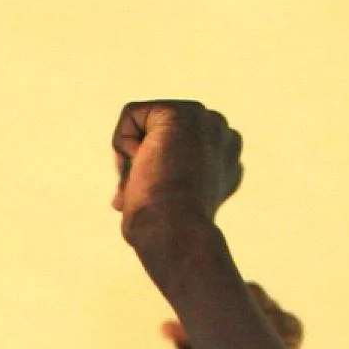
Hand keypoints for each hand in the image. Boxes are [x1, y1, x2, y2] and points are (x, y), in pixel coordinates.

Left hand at [111, 100, 244, 254]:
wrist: (175, 234)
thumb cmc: (166, 236)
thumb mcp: (169, 215)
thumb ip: (160, 193)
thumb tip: (122, 198)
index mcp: (226, 163)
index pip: (176, 152)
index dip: (156, 177)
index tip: (161, 203)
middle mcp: (224, 138)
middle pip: (162, 134)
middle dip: (144, 162)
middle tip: (151, 193)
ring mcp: (207, 121)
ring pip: (145, 124)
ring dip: (133, 157)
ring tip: (148, 182)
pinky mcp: (183, 112)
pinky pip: (132, 115)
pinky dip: (122, 144)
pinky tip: (143, 166)